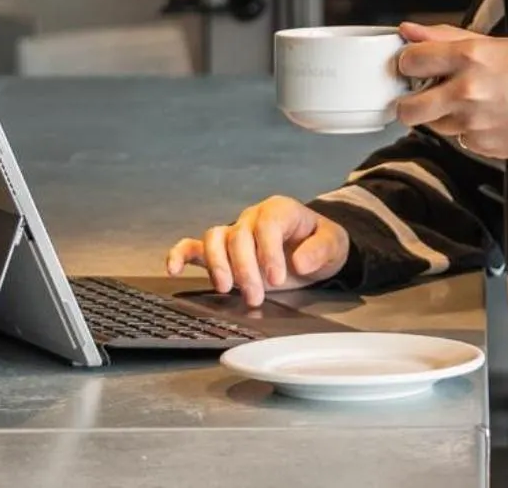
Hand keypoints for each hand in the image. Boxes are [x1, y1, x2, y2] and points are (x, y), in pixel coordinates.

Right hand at [163, 195, 349, 306]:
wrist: (314, 249)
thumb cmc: (320, 243)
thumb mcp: (333, 244)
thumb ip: (320, 250)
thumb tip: (299, 262)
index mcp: (279, 211)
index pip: (266, 225)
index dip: (268, 252)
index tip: (277, 278)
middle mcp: (252, 218)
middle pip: (238, 236)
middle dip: (245, 269)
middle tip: (256, 296)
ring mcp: (234, 233)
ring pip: (214, 239)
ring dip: (219, 266)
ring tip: (227, 289)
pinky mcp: (221, 251)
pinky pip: (194, 247)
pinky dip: (180, 255)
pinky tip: (174, 269)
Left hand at [393, 22, 507, 162]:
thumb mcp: (502, 45)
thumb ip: (448, 38)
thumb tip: (409, 30)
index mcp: (471, 57)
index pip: (410, 60)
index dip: (408, 62)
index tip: (415, 64)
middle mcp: (467, 92)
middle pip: (407, 108)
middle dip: (411, 101)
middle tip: (426, 92)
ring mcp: (473, 124)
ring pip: (432, 125)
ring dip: (441, 115)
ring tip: (472, 102)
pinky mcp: (481, 147)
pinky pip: (458, 139)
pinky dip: (466, 130)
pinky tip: (491, 118)